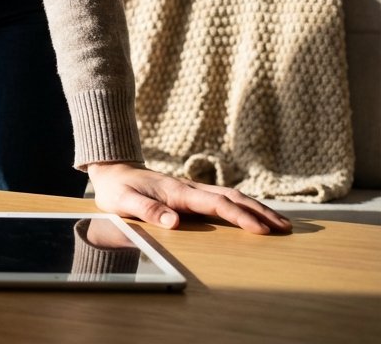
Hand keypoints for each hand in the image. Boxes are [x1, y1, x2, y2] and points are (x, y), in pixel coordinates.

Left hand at [86, 161, 291, 234]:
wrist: (112, 169)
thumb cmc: (117, 188)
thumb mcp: (123, 201)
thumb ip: (148, 210)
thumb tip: (175, 222)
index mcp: (178, 192)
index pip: (216, 205)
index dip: (240, 217)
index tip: (261, 230)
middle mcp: (190, 188)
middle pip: (232, 198)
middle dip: (260, 213)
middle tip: (286, 229)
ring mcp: (192, 189)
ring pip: (231, 196)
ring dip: (257, 208)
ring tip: (281, 223)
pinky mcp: (191, 193)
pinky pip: (223, 198)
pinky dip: (244, 205)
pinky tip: (256, 214)